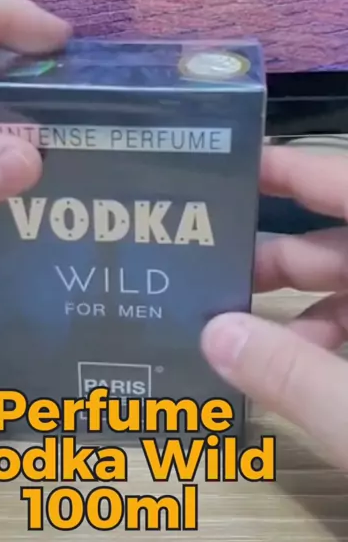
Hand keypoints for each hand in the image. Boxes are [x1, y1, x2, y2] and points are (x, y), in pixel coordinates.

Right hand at [201, 144, 347, 470]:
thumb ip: (294, 378)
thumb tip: (211, 337)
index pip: (343, 185)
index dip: (288, 167)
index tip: (227, 164)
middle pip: (341, 243)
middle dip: (274, 260)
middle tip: (207, 275)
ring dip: (301, 311)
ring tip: (236, 338)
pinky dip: (334, 341)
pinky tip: (294, 376)